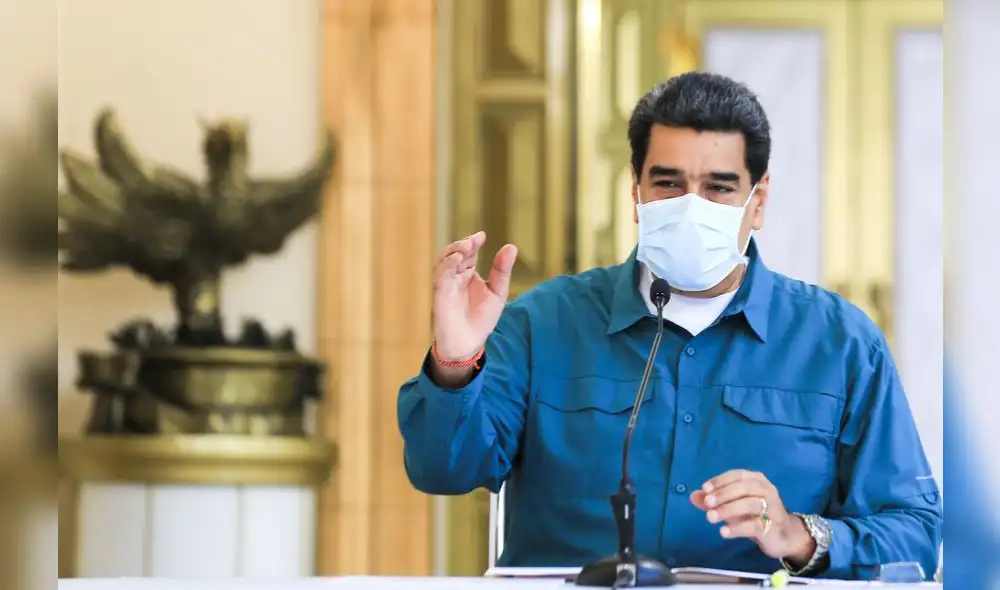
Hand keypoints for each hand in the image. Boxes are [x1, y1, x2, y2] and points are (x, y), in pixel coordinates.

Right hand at [432, 231, 517, 361]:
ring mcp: (447, 284)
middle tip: (474, 241)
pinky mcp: (440, 295)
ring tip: (466, 246)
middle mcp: (455, 276)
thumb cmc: (481, 319)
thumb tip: (511, 246)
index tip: (482, 236)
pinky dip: (447, 266)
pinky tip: (457, 260)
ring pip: (444, 261)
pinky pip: (440, 276)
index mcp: (468, 273)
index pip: (469, 252)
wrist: (469, 344)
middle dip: (463, 244)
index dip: (473, 241)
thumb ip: (501, 271)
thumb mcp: (497, 292)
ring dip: (453, 251)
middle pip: (455, 252)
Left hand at [690, 469, 814, 564]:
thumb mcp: (733, 506)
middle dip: (723, 494)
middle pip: (744, 487)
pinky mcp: (773, 526)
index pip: (737, 475)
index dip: (721, 481)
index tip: (705, 489)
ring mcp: (772, 508)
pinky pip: (754, 525)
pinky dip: (737, 528)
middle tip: (707, 503)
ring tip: (710, 518)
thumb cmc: (755, 516)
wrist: (783, 536)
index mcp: (757, 480)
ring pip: (749, 504)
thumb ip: (714, 500)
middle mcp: (767, 490)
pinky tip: (723, 532)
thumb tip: (693, 496)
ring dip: (728, 510)